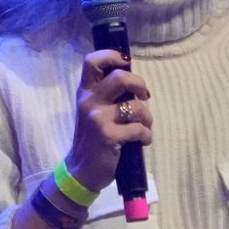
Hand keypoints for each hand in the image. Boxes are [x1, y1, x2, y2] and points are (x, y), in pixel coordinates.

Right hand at [63, 48, 151, 194]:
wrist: (81, 171)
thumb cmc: (92, 140)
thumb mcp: (93, 112)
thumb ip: (107, 95)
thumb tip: (134, 82)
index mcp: (85, 92)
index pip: (93, 61)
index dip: (112, 56)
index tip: (126, 64)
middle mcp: (89, 101)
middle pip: (121, 77)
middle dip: (140, 85)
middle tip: (143, 97)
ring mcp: (98, 119)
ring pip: (136, 106)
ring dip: (148, 117)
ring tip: (144, 126)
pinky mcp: (109, 136)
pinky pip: (139, 129)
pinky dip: (146, 136)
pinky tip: (142, 141)